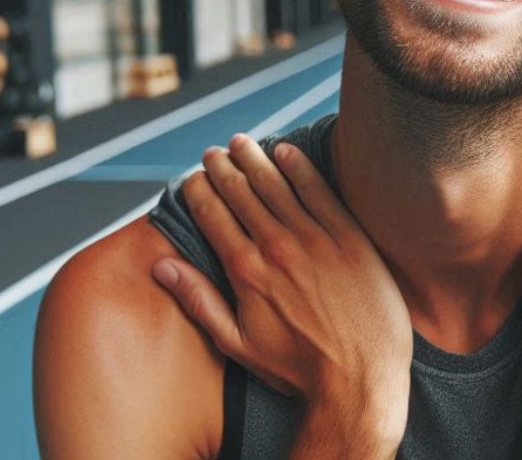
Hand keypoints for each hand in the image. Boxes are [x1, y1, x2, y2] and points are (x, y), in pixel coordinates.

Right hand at [150, 134, 411, 450]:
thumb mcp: (236, 343)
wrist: (361, 377)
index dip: (199, 190)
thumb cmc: (297, 367)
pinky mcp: (350, 238)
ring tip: (242, 143)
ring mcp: (316, 240)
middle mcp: (277, 248)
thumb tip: (160, 267)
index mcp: (246, 271)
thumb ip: (198, 299)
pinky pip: (321, 192)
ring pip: (278, 185)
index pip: (213, 214)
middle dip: (224, 168)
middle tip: (214, 152)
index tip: (193, 177)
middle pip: (242, 193)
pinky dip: (301, 168)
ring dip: (256, 159)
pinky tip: (287, 151)